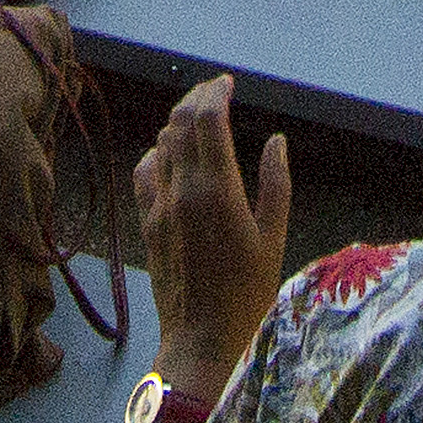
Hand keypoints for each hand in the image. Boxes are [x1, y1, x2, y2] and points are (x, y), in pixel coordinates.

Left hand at [131, 73, 291, 414]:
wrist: (200, 339)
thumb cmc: (247, 294)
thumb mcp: (273, 240)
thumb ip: (276, 185)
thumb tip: (276, 140)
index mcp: (218, 190)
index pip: (208, 121)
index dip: (216, 93)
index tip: (228, 83)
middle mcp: (183, 190)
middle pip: (180, 123)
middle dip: (197, 98)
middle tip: (215, 90)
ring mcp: (160, 205)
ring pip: (162, 143)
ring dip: (179, 121)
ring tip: (199, 117)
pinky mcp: (147, 222)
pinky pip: (145, 172)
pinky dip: (158, 152)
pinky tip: (170, 154)